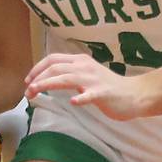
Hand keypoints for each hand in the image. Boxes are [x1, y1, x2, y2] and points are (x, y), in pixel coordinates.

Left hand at [25, 52, 145, 120]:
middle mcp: (84, 67)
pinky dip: (82, 98)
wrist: (135, 94)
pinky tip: (74, 103)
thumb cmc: (109, 88)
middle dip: (37, 78)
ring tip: (35, 91)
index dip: (37, 69)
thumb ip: (70, 74)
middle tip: (27, 93)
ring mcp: (94, 80)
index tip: (28, 81)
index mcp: (80, 61)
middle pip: (55, 68)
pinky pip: (90, 95)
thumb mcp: (87, 75)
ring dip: (47, 84)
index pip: (53, 59)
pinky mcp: (103, 93)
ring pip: (66, 78)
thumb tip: (49, 78)